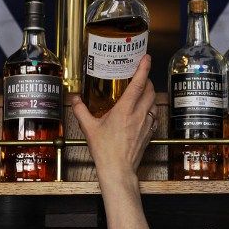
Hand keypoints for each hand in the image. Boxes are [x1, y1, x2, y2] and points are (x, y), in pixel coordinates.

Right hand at [72, 54, 157, 182]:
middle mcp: (138, 115)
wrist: (118, 170)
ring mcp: (146, 124)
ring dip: (150, 94)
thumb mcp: (89, 128)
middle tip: (141, 75)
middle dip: (147, 80)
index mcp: (124, 110)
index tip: (146, 58)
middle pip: (150, 90)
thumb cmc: (105, 151)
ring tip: (142, 90)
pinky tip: (144, 111)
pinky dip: (151, 109)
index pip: (138, 84)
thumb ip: (81, 110)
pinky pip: (154, 116)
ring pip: (154, 102)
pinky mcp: (149, 133)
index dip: (143, 69)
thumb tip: (75, 99)